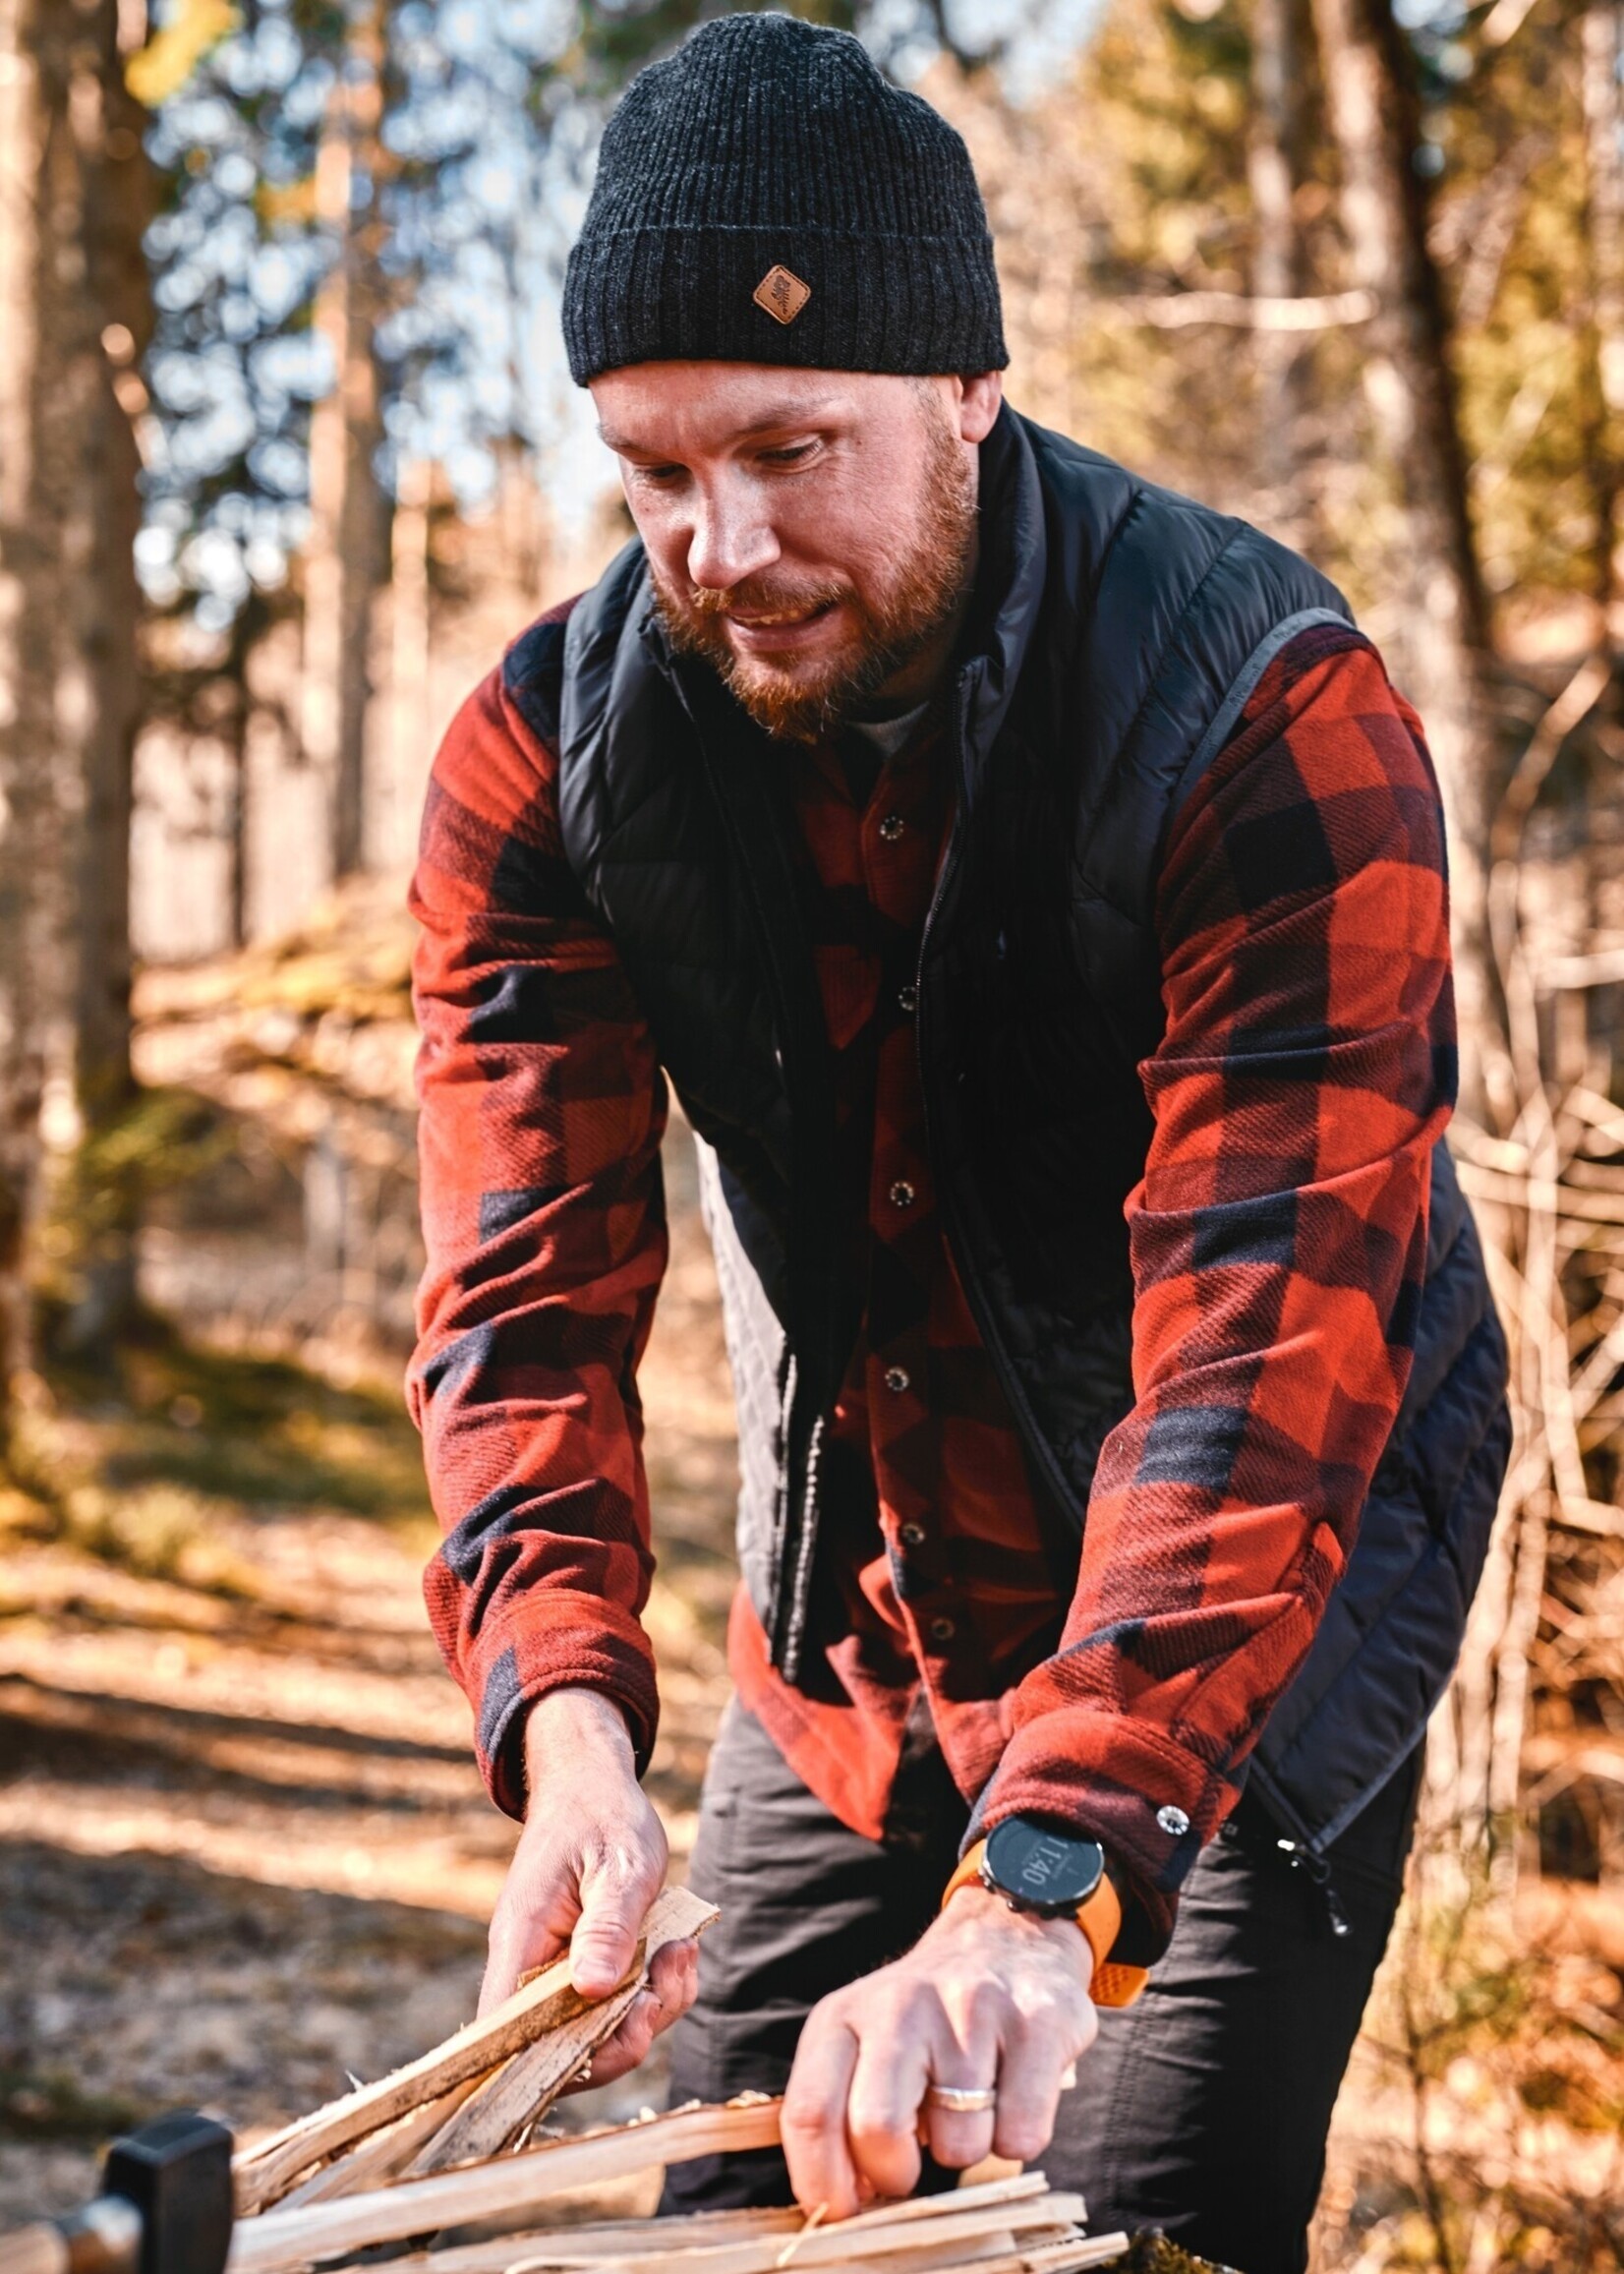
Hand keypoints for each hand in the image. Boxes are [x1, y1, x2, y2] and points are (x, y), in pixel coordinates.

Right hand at [478, 1688, 699, 2089]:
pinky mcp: (581, 1969)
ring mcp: (555, 1970)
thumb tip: (593, 1991)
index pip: (516, 2037)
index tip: (631, 2026)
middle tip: (670, 1978)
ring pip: (599, 2032)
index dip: (567, 2060)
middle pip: (565, 2049)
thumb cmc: (602, 1816)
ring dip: (652, 2006)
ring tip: (681, 1952)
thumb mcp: (620, 1865)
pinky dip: (655, 1991)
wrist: (591, 1785)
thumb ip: (608, 1926)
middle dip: (629, 2032)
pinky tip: (677, 1949)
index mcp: (522, 1943)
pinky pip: (616, 2007)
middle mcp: (528, 1967)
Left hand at [781, 1886, 1095, 2216]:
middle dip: (897, 2175)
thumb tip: (841, 2204)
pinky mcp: (1036, 2024)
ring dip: (968, 2149)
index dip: (823, 2182)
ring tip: (971, 2104)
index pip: (810, 2113)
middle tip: (913, 2166)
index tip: (844, 2212)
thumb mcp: (863, 2042)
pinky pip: (1022, 2136)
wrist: (1008, 1934)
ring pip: (961, 2145)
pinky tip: (1012, 2095)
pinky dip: (1018, 2139)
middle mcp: (901, 2005)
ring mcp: (971, 2010)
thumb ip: (840, 2112)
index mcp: (844, 2016)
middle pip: (877, 2129)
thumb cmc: (927, 2016)